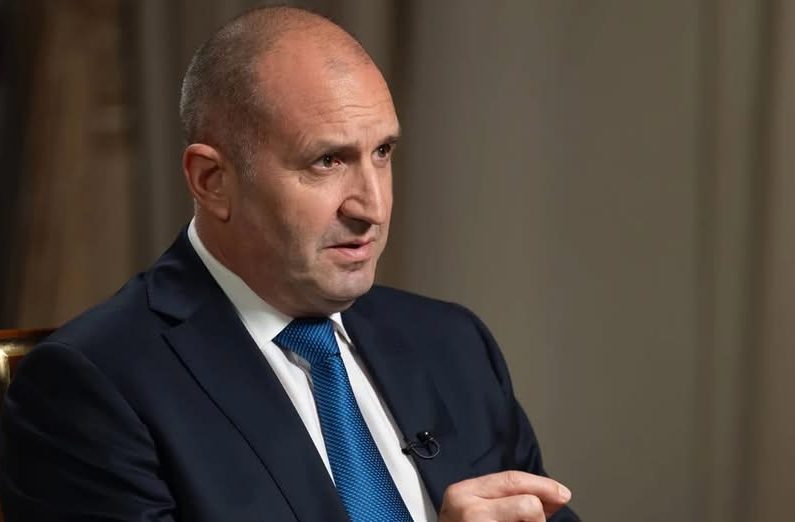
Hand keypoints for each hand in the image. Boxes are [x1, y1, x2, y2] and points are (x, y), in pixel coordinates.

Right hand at [439, 470, 571, 520]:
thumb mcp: (479, 509)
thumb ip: (512, 499)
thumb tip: (555, 495)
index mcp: (463, 492)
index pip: (512, 480)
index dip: (543, 485)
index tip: (563, 493)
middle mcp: (467, 509)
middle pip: (527, 504)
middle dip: (537, 517)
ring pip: (529, 520)